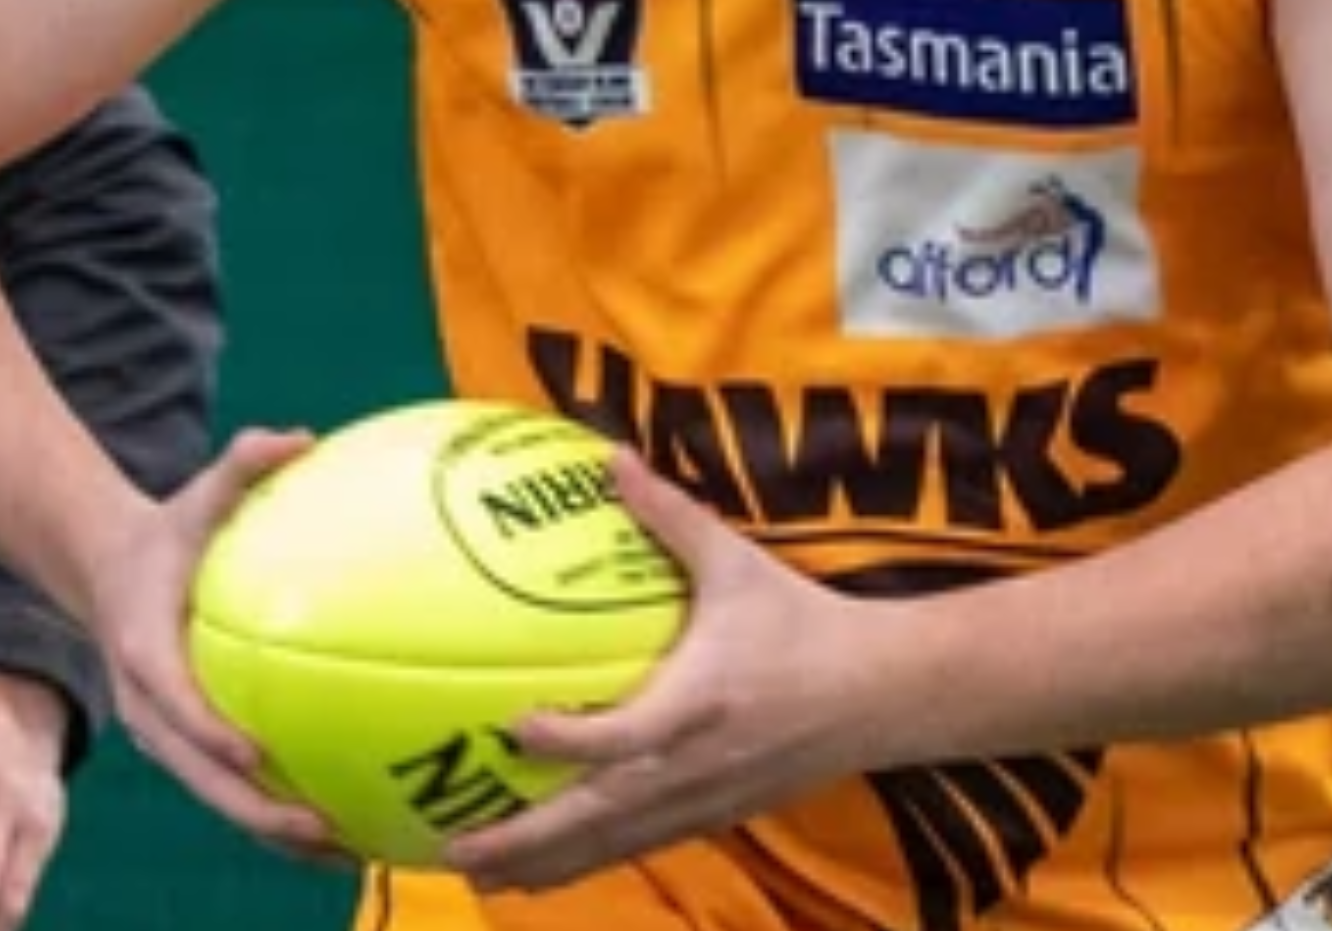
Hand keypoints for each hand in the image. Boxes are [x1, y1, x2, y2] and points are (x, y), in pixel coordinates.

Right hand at [86, 424, 342, 862]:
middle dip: (261, 815)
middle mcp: (154, 713)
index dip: (214, 735)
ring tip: (353, 852)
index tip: (257, 756)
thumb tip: (300, 436)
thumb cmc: (167, 531)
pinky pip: (238, 789)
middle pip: (204, 780)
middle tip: (324, 830)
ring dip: (281, 835)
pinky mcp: (191, 747)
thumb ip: (243, 462)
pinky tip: (349, 826)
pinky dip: (283, 814)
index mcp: (146, 656)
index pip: (177, 705)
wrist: (109, 571)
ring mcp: (171, 739)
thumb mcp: (196, 493)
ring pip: (224, 802)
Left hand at [443, 449, 876, 892]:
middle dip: (524, 841)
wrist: (879, 694)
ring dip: (542, 865)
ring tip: (476, 876)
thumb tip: (610, 456)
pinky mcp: (711, 818)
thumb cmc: (803, 623)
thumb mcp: (737, 563)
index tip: (515, 726)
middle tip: (453, 847)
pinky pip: (636, 848)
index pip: (625, 735)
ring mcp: (701, 802)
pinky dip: (583, 863)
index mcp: (698, 704)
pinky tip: (540, 873)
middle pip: (597, 818)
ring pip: (610, 846)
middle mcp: (692, 766)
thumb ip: (670, 514)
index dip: (569, 738)